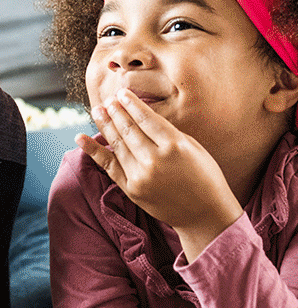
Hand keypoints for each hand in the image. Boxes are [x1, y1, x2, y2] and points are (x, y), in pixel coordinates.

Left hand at [77, 88, 243, 260]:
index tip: (122, 93)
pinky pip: (109, 167)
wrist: (204, 214)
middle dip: (117, 112)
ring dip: (105, 125)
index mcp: (174, 146)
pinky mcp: (132, 190)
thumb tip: (145, 120)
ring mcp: (141, 176)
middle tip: (108, 100)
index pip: (147, 119)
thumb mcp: (195, 149)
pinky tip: (81, 138)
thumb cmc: (206, 177)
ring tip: (97, 111)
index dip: (132, 104)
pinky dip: (94, 151)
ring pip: (117, 144)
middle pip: (129, 129)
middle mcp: (155, 160)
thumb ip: (170, 135)